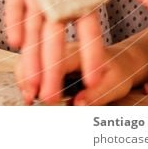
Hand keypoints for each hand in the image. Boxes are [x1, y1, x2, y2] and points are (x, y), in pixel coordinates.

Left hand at [4, 0, 147, 97]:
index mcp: (82, 7)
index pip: (89, 36)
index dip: (92, 58)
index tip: (95, 83)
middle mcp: (58, 8)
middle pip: (56, 43)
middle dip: (53, 70)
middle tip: (51, 99)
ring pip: (33, 32)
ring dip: (30, 57)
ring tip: (29, 85)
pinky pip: (13, 6)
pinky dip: (13, 21)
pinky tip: (15, 41)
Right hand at [15, 39, 134, 105]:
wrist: (122, 59)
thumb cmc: (119, 72)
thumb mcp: (115, 84)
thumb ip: (97, 94)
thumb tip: (77, 105)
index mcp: (80, 49)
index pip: (58, 58)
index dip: (47, 76)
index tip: (43, 97)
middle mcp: (65, 44)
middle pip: (38, 48)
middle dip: (28, 72)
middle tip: (28, 97)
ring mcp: (56, 46)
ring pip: (31, 51)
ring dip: (24, 71)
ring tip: (26, 96)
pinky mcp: (52, 54)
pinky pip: (33, 58)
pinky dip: (26, 72)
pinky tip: (27, 91)